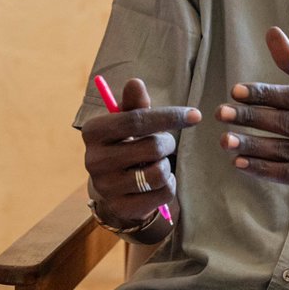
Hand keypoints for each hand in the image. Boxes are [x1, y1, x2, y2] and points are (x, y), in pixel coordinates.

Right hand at [82, 78, 200, 227]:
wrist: (113, 186)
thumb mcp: (128, 122)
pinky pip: (163, 193)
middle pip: (152, 147)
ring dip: (166, 166)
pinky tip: (157, 182)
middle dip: (167, 143)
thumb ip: (135, 104)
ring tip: (156, 163)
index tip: (195, 115)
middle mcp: (94, 160)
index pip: (136, 120)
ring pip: (159, 173)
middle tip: (163, 144)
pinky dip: (169, 185)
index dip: (169, 116)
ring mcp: (107, 187)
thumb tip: (136, 82)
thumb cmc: (125, 144)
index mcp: (93, 132)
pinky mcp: (122, 207)